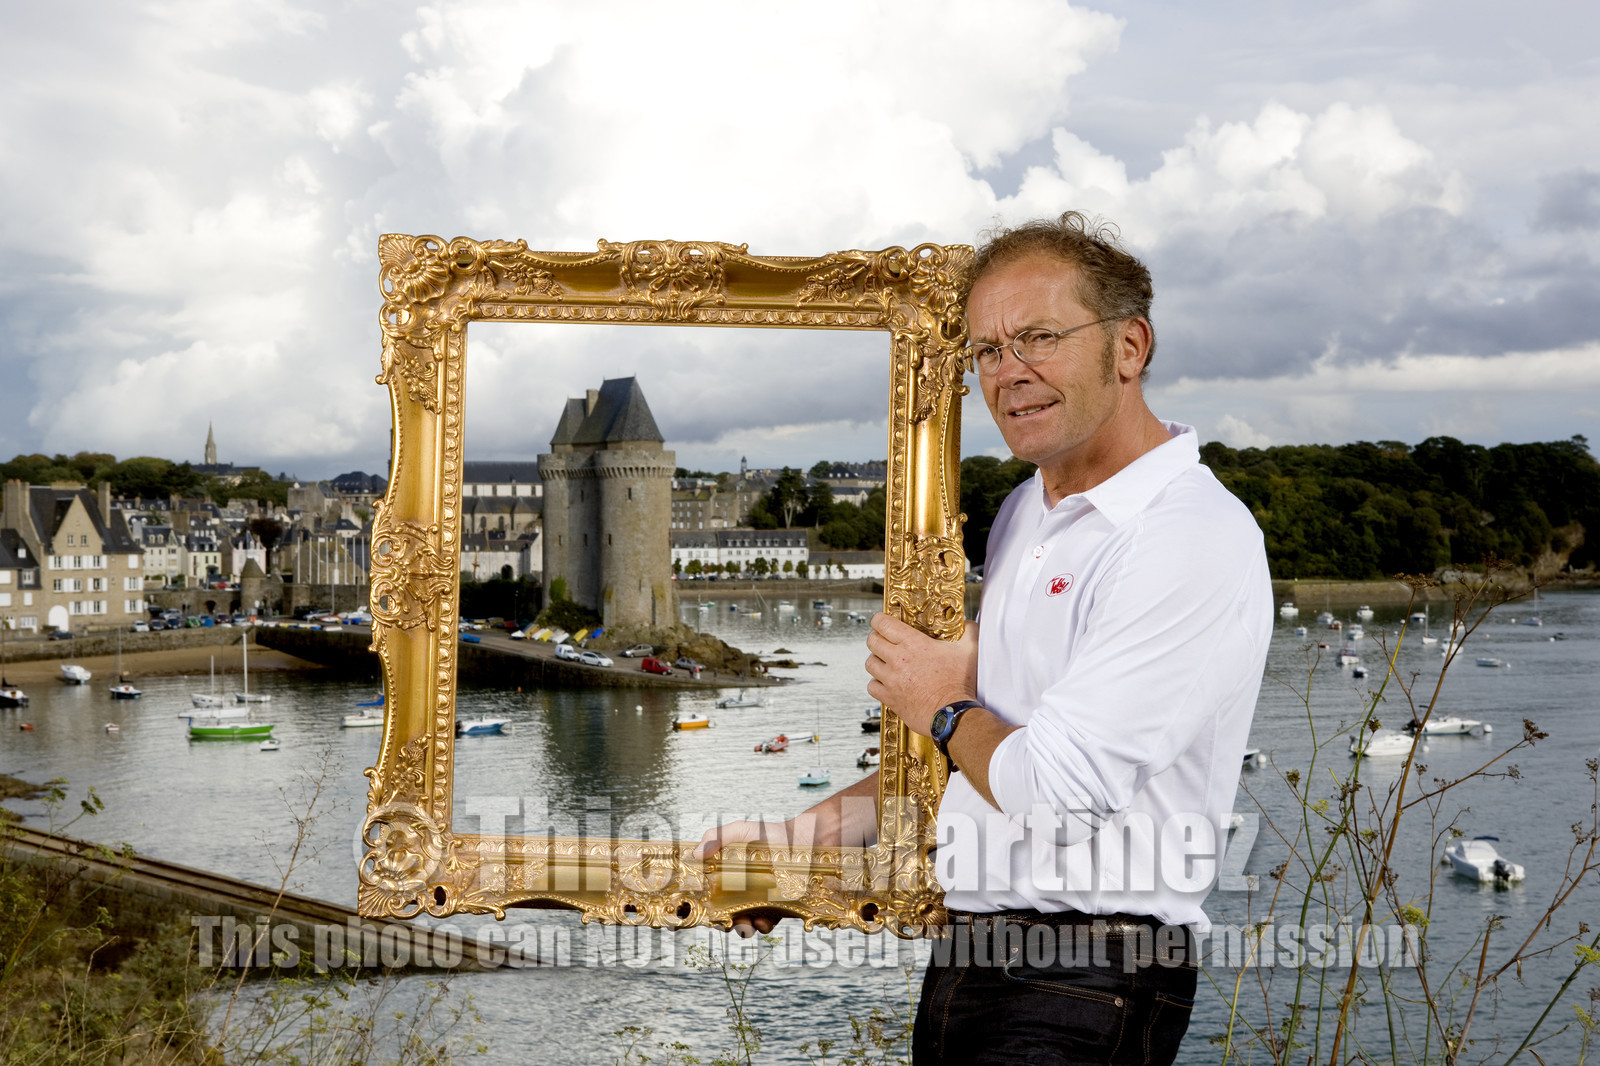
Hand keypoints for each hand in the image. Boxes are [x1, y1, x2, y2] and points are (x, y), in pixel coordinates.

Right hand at [692, 773, 876, 936]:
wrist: (804, 842)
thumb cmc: (770, 833)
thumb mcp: (741, 830)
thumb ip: (717, 837)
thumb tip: (697, 852)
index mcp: (725, 875)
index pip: (705, 895)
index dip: (695, 906)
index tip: (688, 915)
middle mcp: (738, 892)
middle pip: (721, 914)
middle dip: (721, 922)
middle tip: (726, 921)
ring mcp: (756, 902)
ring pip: (742, 924)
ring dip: (742, 927)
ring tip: (747, 922)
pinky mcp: (775, 910)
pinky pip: (764, 924)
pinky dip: (762, 926)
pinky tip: (764, 919)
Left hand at [865, 613, 978, 735]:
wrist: (953, 714)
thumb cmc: (960, 684)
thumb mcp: (970, 651)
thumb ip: (969, 632)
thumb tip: (969, 624)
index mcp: (914, 644)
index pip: (883, 623)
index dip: (879, 620)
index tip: (882, 621)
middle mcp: (898, 659)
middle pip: (872, 641)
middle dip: (877, 637)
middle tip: (884, 640)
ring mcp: (892, 679)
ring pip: (870, 663)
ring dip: (877, 660)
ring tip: (886, 661)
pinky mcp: (890, 698)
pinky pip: (872, 686)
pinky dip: (877, 683)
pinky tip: (887, 682)